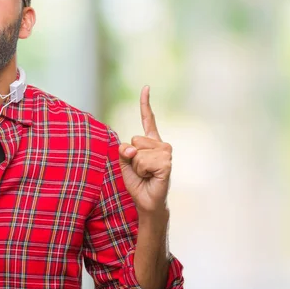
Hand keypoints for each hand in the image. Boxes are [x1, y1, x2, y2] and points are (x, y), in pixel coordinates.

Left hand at [119, 86, 172, 213]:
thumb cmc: (137, 182)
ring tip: (146, 174)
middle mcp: (160, 144)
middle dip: (131, 157)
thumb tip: (130, 147)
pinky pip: (143, 161)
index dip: (145, 103)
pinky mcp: (166, 163)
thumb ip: (123, 151)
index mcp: (150, 142)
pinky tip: (152, 177)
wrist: (146, 201)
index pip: (148, 119)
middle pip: (134, 140)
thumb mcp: (124, 163)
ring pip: (137, 152)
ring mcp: (165, 153)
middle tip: (140, 170)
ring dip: (136, 166)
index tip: (146, 87)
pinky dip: (141, 171)